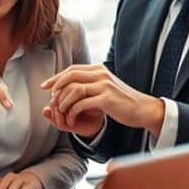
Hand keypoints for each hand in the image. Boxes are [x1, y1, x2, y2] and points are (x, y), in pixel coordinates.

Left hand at [0, 171, 43, 188]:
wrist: (33, 179)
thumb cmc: (18, 184)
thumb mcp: (8, 185)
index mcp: (7, 178)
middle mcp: (14, 177)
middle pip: (7, 179)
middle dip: (2, 186)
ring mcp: (23, 180)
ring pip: (17, 181)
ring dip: (12, 187)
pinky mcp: (32, 183)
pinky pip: (28, 185)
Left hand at [41, 64, 164, 138]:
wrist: (142, 110)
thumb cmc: (122, 102)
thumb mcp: (105, 87)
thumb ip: (91, 83)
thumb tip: (71, 84)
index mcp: (99, 70)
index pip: (72, 70)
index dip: (56, 77)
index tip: (45, 86)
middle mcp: (101, 74)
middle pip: (70, 76)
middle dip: (56, 87)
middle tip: (49, 99)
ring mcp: (104, 86)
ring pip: (74, 90)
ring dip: (63, 102)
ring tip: (61, 112)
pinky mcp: (106, 99)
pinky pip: (81, 103)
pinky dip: (72, 111)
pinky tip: (71, 119)